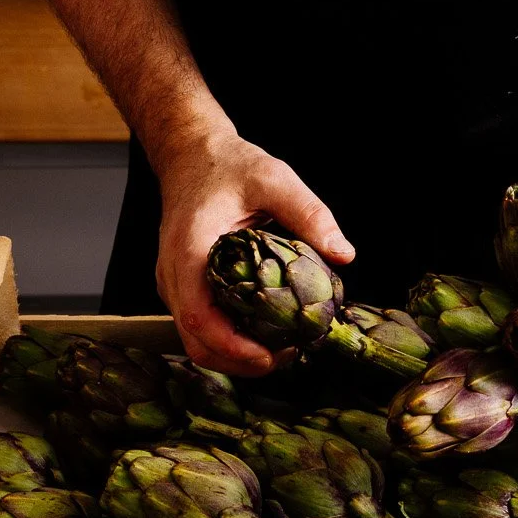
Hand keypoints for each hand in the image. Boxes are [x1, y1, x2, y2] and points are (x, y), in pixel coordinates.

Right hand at [153, 125, 353, 376]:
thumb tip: (343, 254)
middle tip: (286, 357)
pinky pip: (199, 325)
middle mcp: (174, 273)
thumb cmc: (228, 166)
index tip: (268, 356)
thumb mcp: (275, 179)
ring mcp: (174, 283)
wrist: (191, 156)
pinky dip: (227, 339)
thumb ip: (309, 214)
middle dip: (237, 361)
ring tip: (279, 350)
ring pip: (195, 339)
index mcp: (189, 249)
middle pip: (195, 340)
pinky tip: (262, 333)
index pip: (197, 315)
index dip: (231, 346)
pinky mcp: (183, 286)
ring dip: (233, 355)